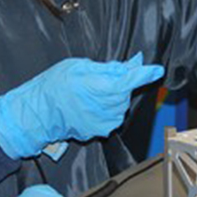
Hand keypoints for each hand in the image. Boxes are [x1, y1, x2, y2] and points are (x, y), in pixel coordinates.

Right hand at [0, 52, 163, 158]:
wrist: (39, 113)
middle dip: (118, 83)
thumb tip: (129, 66)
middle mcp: (107, 107)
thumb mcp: (78, 66)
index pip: (130, 80)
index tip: (157, 69)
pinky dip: (105, 108)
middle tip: (97, 78)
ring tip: (88, 93)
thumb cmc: (54, 87)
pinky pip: (111, 115)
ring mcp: (104, 121)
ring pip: (119, 104)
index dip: (145, 74)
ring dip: (111, 97)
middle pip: (125, 92)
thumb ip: (107, 68)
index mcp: (102, 87)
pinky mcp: (100, 130)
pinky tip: (88, 105)